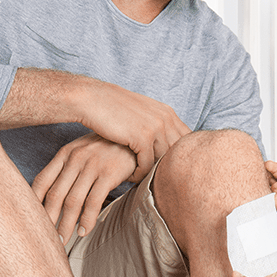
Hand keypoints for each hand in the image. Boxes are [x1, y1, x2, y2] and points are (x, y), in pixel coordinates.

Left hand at [32, 133, 135, 242]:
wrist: (135, 135)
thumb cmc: (108, 146)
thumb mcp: (83, 149)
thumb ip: (68, 166)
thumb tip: (55, 192)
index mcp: (65, 154)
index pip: (42, 180)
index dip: (33, 202)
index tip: (31, 219)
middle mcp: (75, 159)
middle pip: (55, 195)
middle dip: (48, 220)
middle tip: (46, 238)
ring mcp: (92, 166)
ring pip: (72, 202)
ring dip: (66, 225)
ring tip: (63, 241)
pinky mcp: (109, 174)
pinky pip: (93, 202)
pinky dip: (87, 220)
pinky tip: (84, 231)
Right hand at [74, 80, 190, 179]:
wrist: (91, 99)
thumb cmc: (112, 108)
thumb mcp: (141, 113)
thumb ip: (155, 125)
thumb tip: (165, 144)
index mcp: (168, 112)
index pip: (185, 141)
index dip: (176, 157)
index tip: (162, 168)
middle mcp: (165, 119)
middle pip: (176, 153)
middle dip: (164, 167)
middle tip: (151, 178)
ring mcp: (155, 127)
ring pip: (162, 161)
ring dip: (150, 173)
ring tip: (139, 177)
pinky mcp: (142, 137)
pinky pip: (146, 165)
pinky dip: (138, 174)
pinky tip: (129, 176)